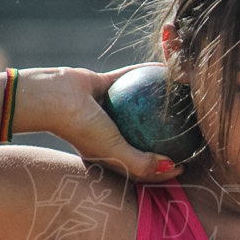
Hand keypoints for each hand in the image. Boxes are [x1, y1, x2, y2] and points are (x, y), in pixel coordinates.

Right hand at [32, 64, 184, 180]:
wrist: (49, 98)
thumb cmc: (80, 128)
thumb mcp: (114, 152)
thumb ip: (142, 164)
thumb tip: (173, 168)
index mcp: (110, 155)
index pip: (143, 166)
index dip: (165, 169)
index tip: (186, 164)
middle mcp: (109, 134)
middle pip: (144, 137)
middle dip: (167, 137)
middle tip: (191, 131)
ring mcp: (106, 109)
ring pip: (139, 106)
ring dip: (159, 102)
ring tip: (182, 98)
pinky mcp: (102, 85)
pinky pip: (129, 78)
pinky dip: (145, 73)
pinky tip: (165, 70)